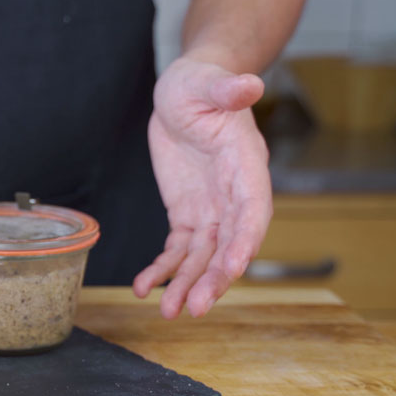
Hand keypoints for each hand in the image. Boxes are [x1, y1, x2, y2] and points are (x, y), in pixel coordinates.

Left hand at [133, 54, 270, 317]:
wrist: (183, 91)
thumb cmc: (200, 83)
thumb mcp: (208, 83)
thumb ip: (228, 90)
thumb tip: (249, 83)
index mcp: (246, 166)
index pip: (252, 210)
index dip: (245, 240)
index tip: (234, 267)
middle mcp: (233, 195)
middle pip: (229, 245)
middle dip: (215, 278)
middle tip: (197, 308)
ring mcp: (211, 208)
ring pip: (203, 256)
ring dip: (187, 284)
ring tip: (169, 312)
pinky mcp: (187, 214)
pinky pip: (178, 249)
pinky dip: (163, 268)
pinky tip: (143, 287)